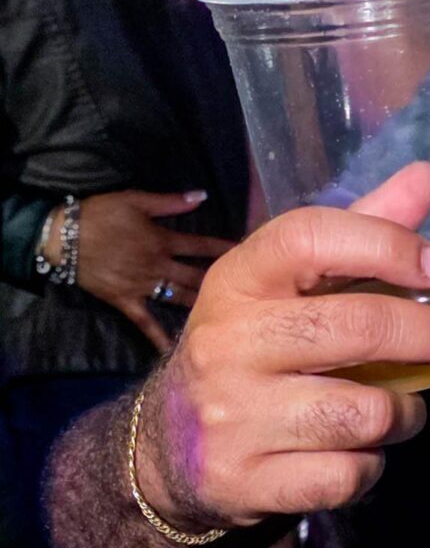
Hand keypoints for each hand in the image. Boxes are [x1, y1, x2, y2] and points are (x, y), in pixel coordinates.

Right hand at [71, 188, 232, 353]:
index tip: (247, 255)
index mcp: (162, 241)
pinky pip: (145, 323)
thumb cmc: (99, 214)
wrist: (64, 238)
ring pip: (178, 298)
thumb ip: (170, 202)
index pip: (201, 247)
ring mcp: (142, 287)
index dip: (224, 250)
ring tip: (226, 315)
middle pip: (196, 276)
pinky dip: (160, 338)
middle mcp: (157, 267)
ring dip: (201, 306)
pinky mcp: (125, 301)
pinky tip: (175, 352)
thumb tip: (202, 195)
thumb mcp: (135, 200)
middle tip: (246, 291)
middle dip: (221, 282)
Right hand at [133, 162, 429, 533]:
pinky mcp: (247, 480)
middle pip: (357, 329)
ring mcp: (234, 416)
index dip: (384, 244)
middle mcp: (229, 342)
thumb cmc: (253, 349)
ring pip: (365, 413)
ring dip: (405, 414)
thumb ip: (361, 230)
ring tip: (403, 409)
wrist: (170, 451)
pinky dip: (370, 465)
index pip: (310, 238)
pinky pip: (346, 474)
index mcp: (240, 280)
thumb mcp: (289, 284)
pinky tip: (358, 451)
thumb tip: (429, 176)